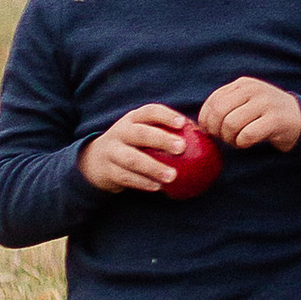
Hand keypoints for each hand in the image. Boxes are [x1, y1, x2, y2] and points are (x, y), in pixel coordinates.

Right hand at [77, 103, 195, 194]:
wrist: (95, 160)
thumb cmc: (133, 144)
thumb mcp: (143, 132)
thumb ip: (167, 133)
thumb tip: (205, 138)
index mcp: (133, 119)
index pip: (150, 112)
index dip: (166, 116)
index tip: (182, 123)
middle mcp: (121, 132)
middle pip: (140, 134)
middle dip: (161, 140)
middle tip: (181, 148)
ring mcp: (112, 151)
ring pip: (132, 159)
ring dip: (153, 167)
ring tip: (173, 176)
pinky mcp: (107, 171)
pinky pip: (126, 177)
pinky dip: (143, 183)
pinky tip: (159, 187)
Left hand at [196, 75, 300, 152]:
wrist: (300, 119)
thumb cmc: (265, 115)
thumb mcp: (246, 103)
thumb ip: (225, 106)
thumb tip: (200, 125)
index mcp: (243, 84)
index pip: (212, 101)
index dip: (206, 121)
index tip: (212, 132)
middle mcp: (254, 89)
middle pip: (219, 112)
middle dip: (217, 131)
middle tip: (225, 138)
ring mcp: (266, 102)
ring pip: (230, 124)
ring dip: (230, 139)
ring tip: (237, 140)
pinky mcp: (275, 119)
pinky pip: (246, 135)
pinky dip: (242, 143)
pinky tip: (247, 142)